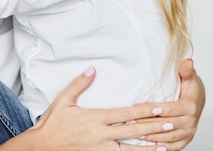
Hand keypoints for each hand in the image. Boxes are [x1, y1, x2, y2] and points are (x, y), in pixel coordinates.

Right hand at [30, 67, 175, 150]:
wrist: (41, 147)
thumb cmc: (52, 124)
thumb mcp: (63, 100)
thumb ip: (79, 84)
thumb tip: (92, 70)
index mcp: (95, 118)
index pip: (125, 113)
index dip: (144, 110)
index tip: (159, 107)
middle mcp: (101, 135)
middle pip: (132, 131)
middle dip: (153, 128)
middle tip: (170, 124)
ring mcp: (100, 149)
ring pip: (129, 149)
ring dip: (148, 148)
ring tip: (165, 145)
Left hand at [136, 59, 204, 149]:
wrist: (199, 101)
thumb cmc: (191, 89)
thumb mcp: (189, 77)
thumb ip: (186, 70)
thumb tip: (188, 62)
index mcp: (190, 106)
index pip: (170, 109)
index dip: (155, 109)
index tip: (139, 108)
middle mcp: (190, 121)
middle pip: (166, 124)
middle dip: (147, 124)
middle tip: (130, 123)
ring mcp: (188, 132)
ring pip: (167, 137)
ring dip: (151, 137)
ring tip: (134, 135)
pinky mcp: (185, 140)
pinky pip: (172, 146)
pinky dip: (160, 147)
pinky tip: (148, 146)